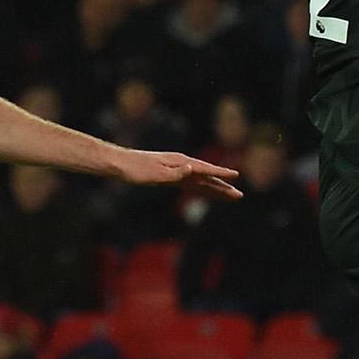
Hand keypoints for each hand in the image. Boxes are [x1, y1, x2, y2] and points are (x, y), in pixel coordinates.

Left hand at [111, 148, 242, 199]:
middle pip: (207, 178)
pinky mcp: (170, 177)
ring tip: (230, 195)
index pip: (204, 169)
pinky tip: (208, 192)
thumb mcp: (154, 173)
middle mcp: (181, 165)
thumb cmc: (135, 169)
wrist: (119, 165)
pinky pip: (191, 185)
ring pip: (201, 182)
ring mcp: (177, 171)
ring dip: (216, 189)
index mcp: (180, 162)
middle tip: (239, 195)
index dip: (220, 174)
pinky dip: (202, 189)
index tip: (236, 176)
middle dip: (223, 187)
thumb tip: (191, 169)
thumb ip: (174, 173)